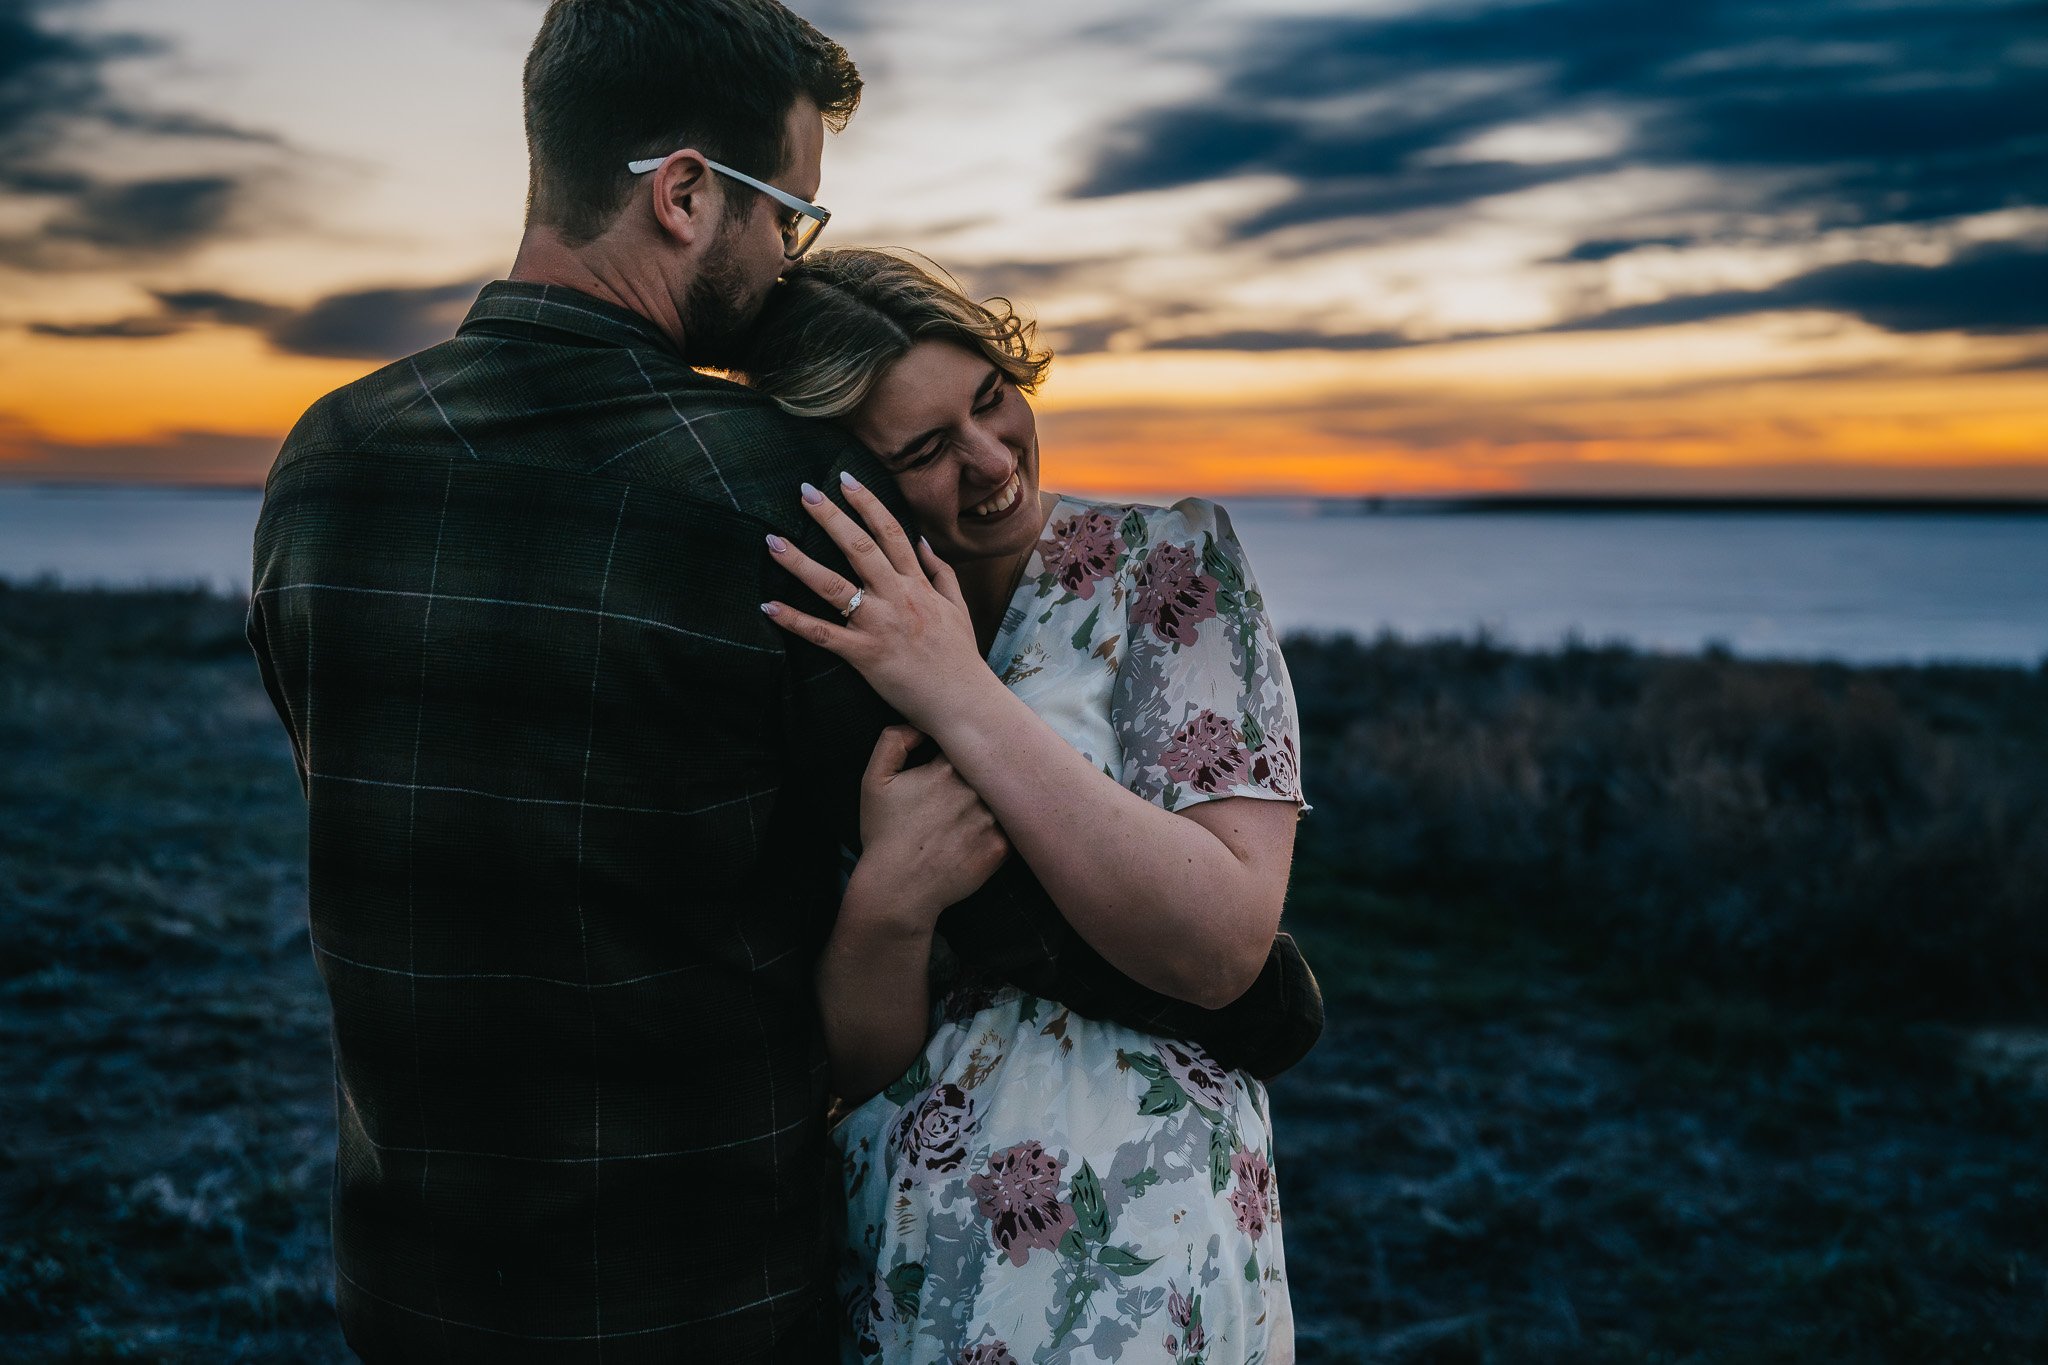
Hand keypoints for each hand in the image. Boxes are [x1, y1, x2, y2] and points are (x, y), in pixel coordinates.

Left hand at [760, 472, 1002, 730]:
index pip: (890, 532)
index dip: (867, 503)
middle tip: (804, 491)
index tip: (846, 479)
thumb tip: (922, 541)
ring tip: (773, 542)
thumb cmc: (960, 657)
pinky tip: (768, 606)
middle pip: (859, 547)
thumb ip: (940, 571)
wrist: (963, 701)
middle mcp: (897, 597)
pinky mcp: (865, 654)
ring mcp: (879, 624)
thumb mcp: (958, 606)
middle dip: (830, 516)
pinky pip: (822, 634)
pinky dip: (794, 620)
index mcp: (917, 584)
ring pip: (834, 585)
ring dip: (800, 562)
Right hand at [849, 724, 1010, 927]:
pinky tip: (979, 839)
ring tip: (974, 815)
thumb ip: (893, 741)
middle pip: (989, 771)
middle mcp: (973, 791)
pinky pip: (1009, 830)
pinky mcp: (1000, 849)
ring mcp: (990, 820)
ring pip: (1002, 799)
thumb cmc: (884, 835)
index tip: (958, 762)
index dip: (963, 752)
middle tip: (966, 793)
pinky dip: (999, 831)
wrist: (897, 890)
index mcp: (945, 769)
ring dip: (994, 802)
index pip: (968, 745)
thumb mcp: (874, 781)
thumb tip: (921, 726)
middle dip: (982, 775)